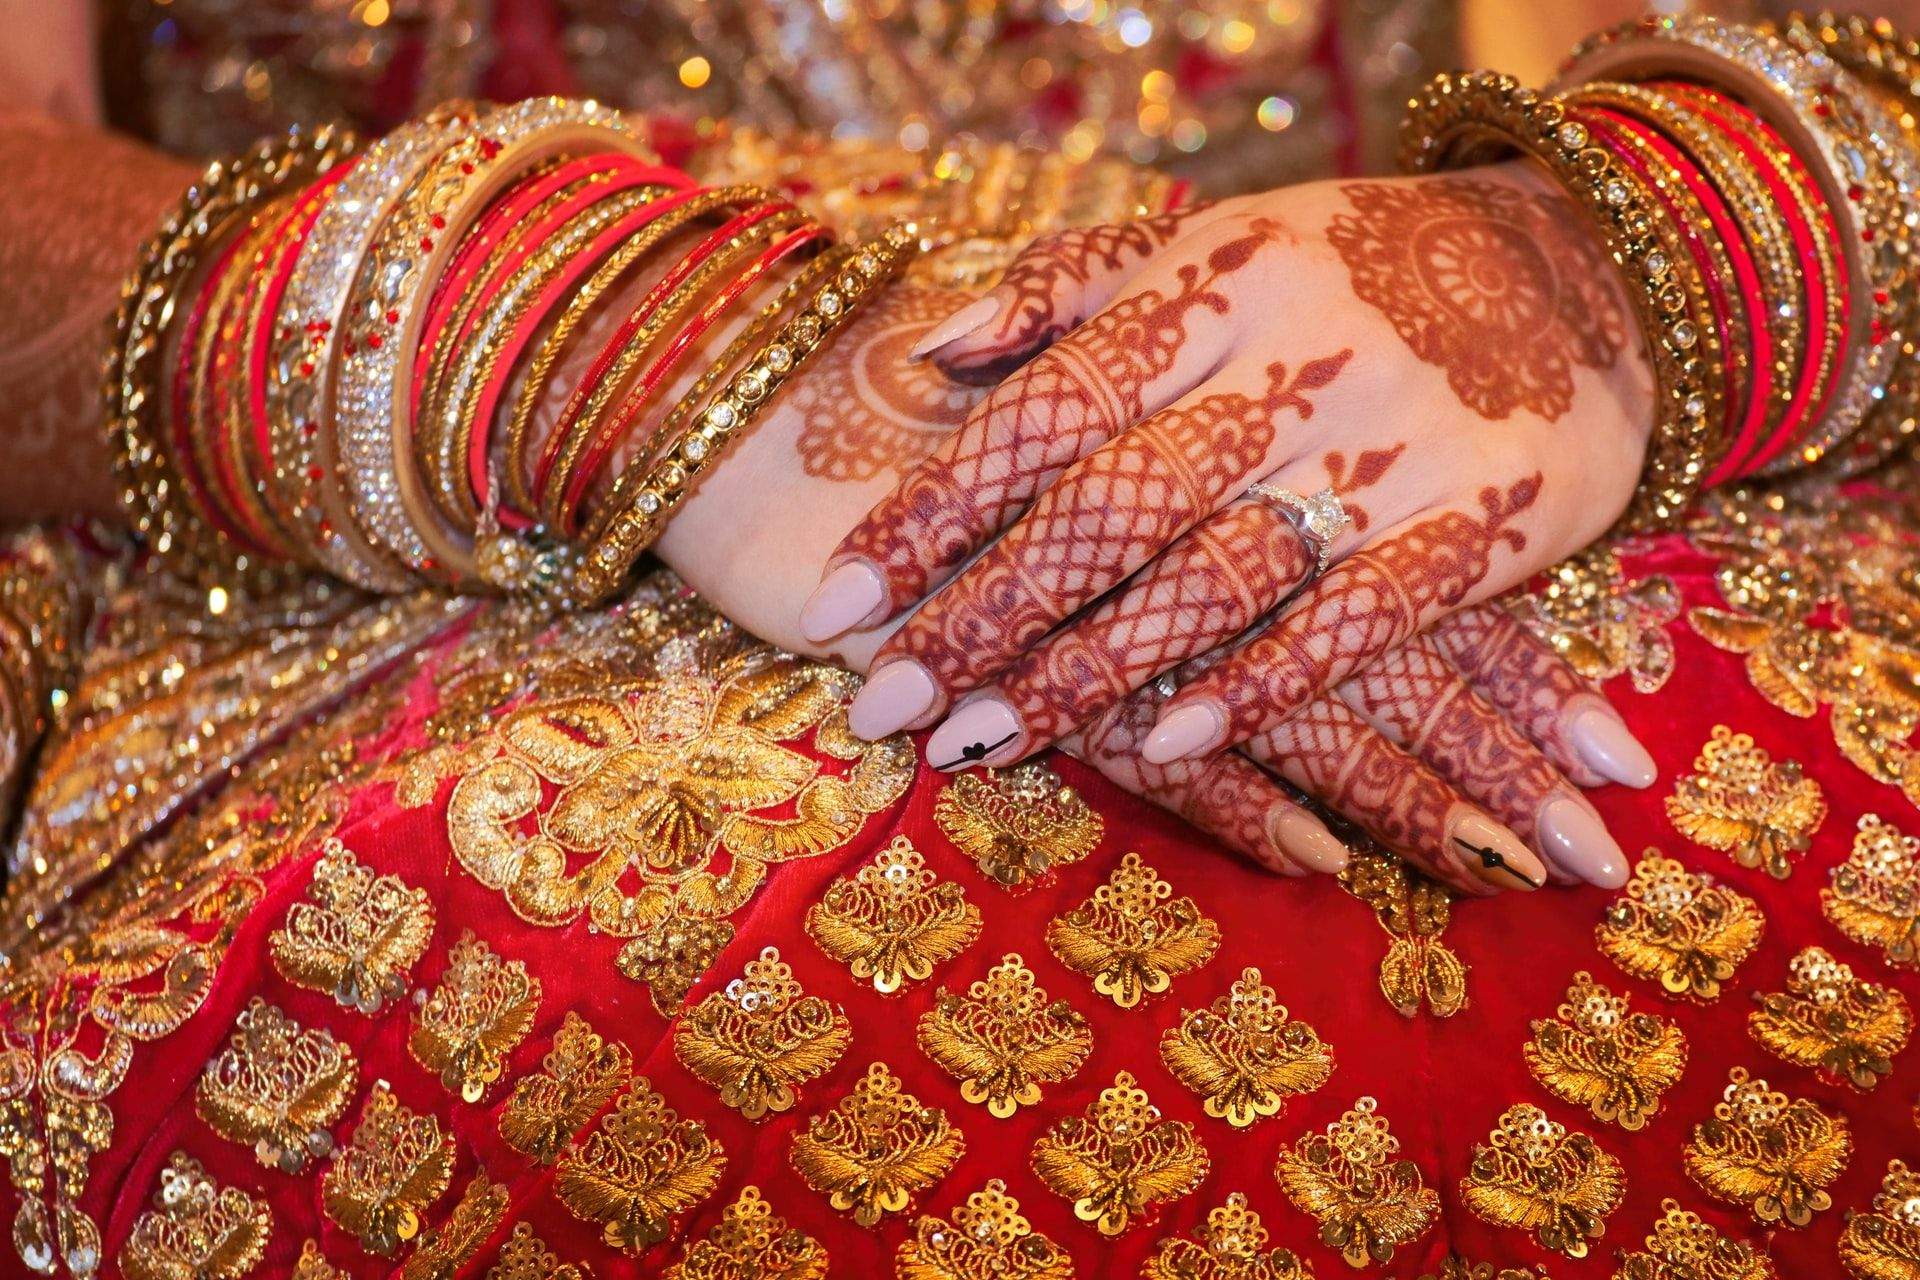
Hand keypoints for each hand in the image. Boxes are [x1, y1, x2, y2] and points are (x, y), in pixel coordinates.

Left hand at [636, 282, 1647, 891]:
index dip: (932, 510)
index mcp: (1214, 285)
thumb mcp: (1217, 246)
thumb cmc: (1358, 269)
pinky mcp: (1484, 518)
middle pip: (1108, 505)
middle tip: (883, 705)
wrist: (1585, 269)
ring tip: (979, 744)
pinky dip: (1257, 684)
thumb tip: (925, 358)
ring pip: (1212, 572)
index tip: (836, 602)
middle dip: (982, 614)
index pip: (1045, 410)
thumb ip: (1069, 297)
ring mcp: (1392, 442)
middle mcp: (1294, 360)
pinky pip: (1354, 617)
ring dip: (1087, 670)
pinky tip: (1162, 748)